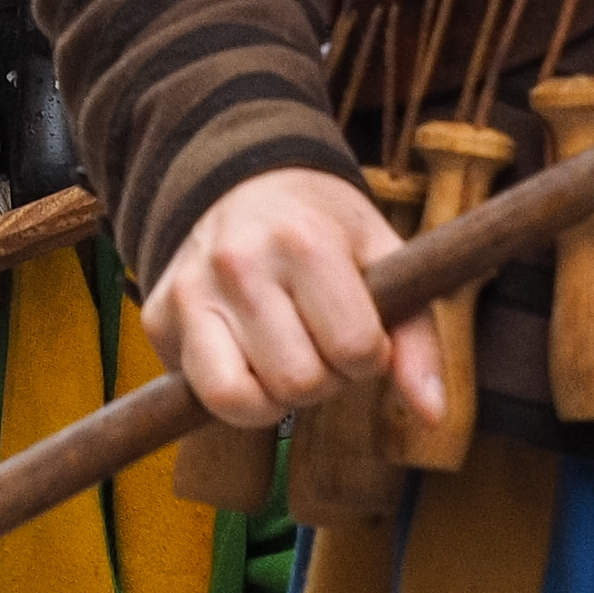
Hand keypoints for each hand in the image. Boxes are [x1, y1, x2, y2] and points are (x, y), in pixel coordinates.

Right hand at [140, 165, 436, 432]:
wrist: (241, 177)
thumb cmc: (322, 225)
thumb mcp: (382, 255)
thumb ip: (417, 336)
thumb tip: (433, 415)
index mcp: (305, 242)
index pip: (357, 351)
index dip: (368, 355)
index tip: (358, 328)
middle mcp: (240, 264)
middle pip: (302, 383)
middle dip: (324, 377)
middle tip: (318, 339)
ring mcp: (192, 290)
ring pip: (244, 402)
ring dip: (277, 395)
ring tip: (285, 354)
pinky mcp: (160, 315)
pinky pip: (205, 395)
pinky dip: (234, 395)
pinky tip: (248, 359)